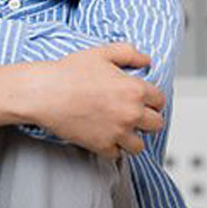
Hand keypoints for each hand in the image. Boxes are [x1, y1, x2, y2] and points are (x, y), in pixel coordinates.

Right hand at [32, 43, 165, 158]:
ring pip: (139, 145)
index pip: (160, 100)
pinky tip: (105, 136)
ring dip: (133, 138)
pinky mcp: (102, 146)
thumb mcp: (104, 52)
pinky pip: (117, 155)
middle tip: (135, 115)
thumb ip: (130, 54)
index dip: (152, 99)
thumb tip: (146, 61)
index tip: (144, 100)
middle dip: (148, 120)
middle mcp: (131, 113)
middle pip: (156, 125)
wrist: (46, 93)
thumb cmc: (70, 72)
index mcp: (135, 89)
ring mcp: (118, 132)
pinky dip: (113, 148)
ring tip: (122, 129)